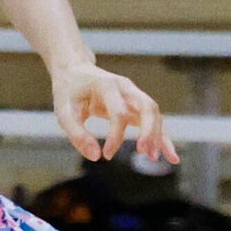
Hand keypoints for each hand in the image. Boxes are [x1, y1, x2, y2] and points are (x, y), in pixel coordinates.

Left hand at [53, 62, 176, 164]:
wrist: (74, 72)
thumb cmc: (68, 92)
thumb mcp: (63, 112)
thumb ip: (77, 134)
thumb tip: (95, 157)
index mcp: (106, 86)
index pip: (119, 113)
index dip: (116, 136)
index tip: (106, 155)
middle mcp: (125, 87)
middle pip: (147, 107)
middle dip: (150, 131)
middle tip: (144, 153)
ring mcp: (133, 94)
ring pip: (153, 113)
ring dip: (157, 135)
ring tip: (154, 158)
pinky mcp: (135, 103)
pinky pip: (152, 119)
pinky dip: (160, 136)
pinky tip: (167, 154)